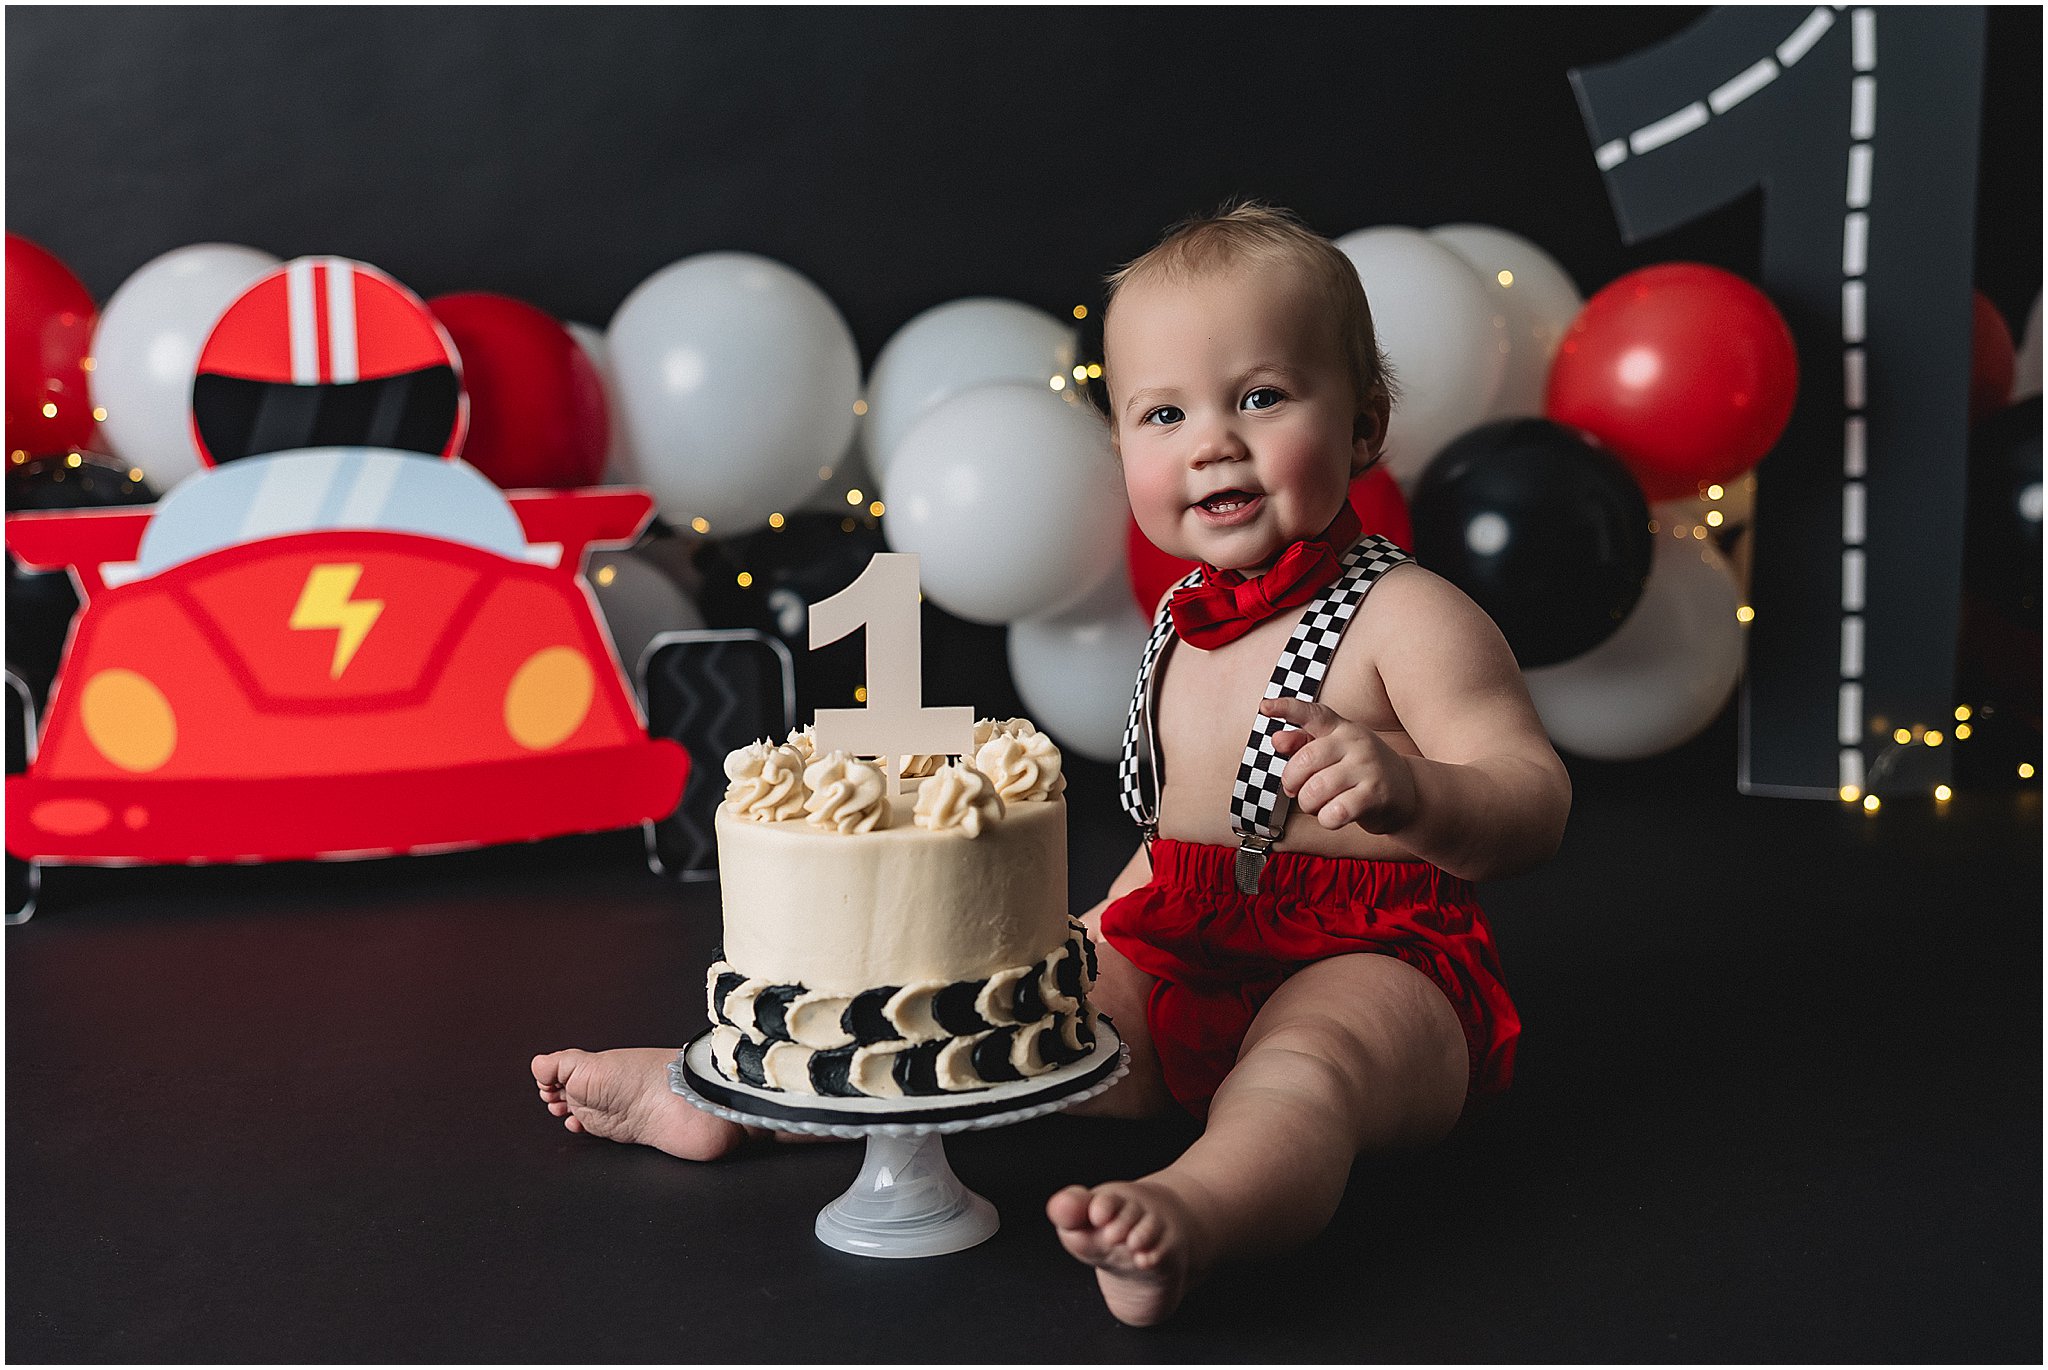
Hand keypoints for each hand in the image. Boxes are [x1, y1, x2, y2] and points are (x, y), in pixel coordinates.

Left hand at [1260, 697, 1418, 834]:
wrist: (1407, 792)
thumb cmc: (1359, 771)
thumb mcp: (1334, 752)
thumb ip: (1303, 745)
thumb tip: (1277, 739)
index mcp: (1341, 728)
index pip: (1313, 713)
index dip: (1287, 708)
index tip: (1264, 707)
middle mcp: (1355, 742)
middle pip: (1304, 761)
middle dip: (1291, 782)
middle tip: (1295, 791)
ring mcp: (1367, 767)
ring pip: (1315, 790)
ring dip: (1308, 805)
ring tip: (1318, 805)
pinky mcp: (1375, 795)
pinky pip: (1334, 812)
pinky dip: (1326, 819)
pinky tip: (1334, 816)